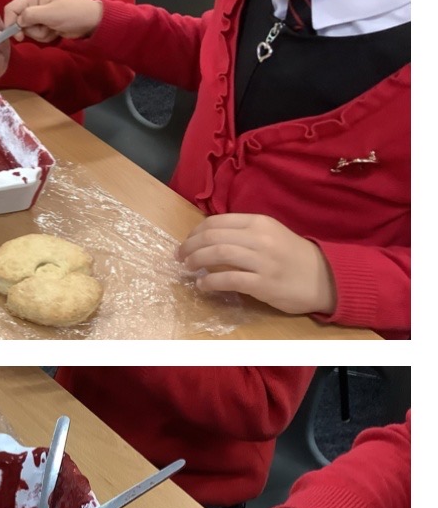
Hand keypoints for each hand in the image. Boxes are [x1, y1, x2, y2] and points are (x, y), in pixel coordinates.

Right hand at [2, 0, 103, 43]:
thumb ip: (29, 15)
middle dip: (30, 29)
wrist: (92, 21)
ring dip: (40, 33)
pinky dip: (46, 35)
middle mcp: (34, 4)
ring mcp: (40, 15)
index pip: (11, 8)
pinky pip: (37, 33)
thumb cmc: (72, 13)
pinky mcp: (46, 24)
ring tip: (53, 28)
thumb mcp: (50, 13)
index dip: (10, 22)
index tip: (18, 35)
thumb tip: (17, 22)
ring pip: (28, 29)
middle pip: (19, 21)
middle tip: (44, 28)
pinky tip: (56, 31)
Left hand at [177, 213, 337, 317]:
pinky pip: (229, 279)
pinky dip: (210, 282)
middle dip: (189, 246)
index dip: (195, 232)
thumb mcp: (270, 234)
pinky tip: (203, 286)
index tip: (187, 241)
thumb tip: (207, 238)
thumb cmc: (294, 256)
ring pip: (217, 253)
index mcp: (259, 222)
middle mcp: (260, 238)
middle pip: (212, 236)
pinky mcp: (264, 284)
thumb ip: (243, 233)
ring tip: (188, 268)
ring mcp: (263, 261)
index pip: (216, 222)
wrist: (327, 278)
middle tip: (180, 256)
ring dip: (196, 260)